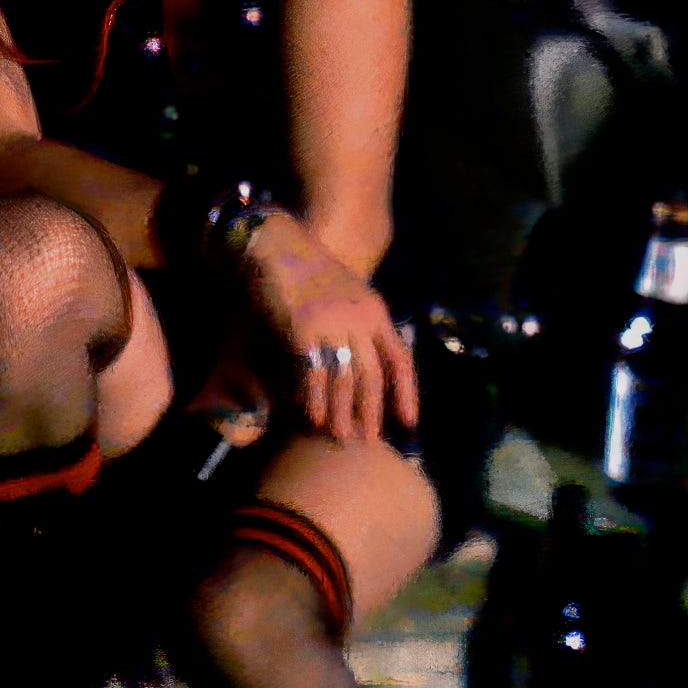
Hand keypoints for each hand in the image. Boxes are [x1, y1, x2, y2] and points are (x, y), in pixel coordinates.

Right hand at [233, 214, 413, 444]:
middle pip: (371, 375)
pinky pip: (312, 373)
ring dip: (341, 411)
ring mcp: (332, 325)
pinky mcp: (303, 330)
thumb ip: (360, 322)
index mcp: (375, 312)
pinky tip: (312, 417)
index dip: (405, 392)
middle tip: (368, 441)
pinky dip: (313, 398)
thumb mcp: (348, 292)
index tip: (409, 421)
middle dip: (371, 411)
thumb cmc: (309, 271)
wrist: (278, 246)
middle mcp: (359, 320)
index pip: (399, 359)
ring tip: (340, 436)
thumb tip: (365, 359)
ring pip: (342, 379)